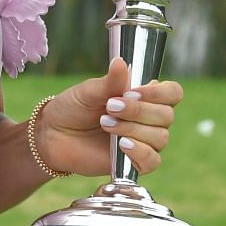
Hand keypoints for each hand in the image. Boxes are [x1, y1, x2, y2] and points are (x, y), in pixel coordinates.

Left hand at [35, 57, 182, 177]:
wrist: (54, 135)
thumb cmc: (73, 108)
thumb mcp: (88, 91)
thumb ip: (109, 81)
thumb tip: (120, 62)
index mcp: (144, 97)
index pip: (172, 93)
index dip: (158, 93)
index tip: (132, 92)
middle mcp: (149, 119)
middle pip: (166, 115)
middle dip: (138, 110)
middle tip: (110, 107)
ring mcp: (144, 141)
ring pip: (160, 137)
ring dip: (133, 129)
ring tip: (106, 124)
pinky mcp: (134, 163)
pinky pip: (153, 161)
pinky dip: (140, 152)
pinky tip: (121, 144)